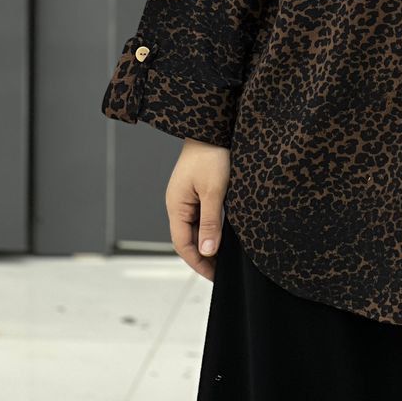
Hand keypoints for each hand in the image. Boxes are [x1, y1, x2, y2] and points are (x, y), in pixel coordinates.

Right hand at [165, 137, 230, 280]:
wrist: (213, 126)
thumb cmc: (212, 155)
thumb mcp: (213, 191)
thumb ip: (210, 222)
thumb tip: (207, 252)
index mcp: (176, 206)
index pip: (183, 244)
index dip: (199, 263)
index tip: (215, 276)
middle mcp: (178, 204)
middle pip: (188, 238)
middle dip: (203, 256)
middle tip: (222, 271)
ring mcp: (187, 197)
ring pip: (195, 227)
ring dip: (208, 242)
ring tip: (224, 258)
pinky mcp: (197, 189)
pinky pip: (201, 215)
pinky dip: (211, 227)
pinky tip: (224, 234)